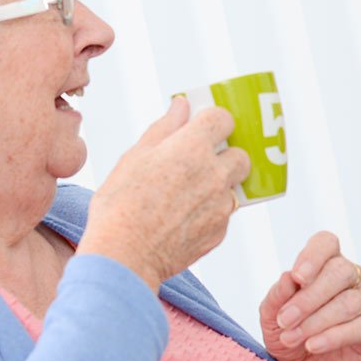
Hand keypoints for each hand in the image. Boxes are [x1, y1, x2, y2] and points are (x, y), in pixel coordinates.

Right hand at [77, 98, 249, 289]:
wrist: (124, 255)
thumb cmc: (120, 205)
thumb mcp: (135, 157)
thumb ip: (164, 128)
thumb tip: (182, 105)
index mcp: (192, 147)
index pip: (223, 119)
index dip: (214, 122)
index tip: (203, 128)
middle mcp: (214, 174)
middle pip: (240, 154)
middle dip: (225, 155)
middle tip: (200, 163)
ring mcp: (220, 205)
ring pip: (234, 186)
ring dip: (220, 184)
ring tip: (189, 193)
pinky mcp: (220, 231)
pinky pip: (224, 213)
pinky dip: (210, 211)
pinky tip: (184, 217)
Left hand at [259, 232, 360, 360]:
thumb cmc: (288, 334)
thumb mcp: (271, 317)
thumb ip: (277, 296)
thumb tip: (288, 278)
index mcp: (324, 265)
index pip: (326, 243)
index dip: (313, 256)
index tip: (296, 277)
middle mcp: (350, 278)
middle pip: (341, 272)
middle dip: (309, 298)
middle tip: (285, 320)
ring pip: (349, 302)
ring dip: (315, 321)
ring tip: (291, 338)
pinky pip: (360, 327)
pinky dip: (333, 336)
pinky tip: (313, 346)